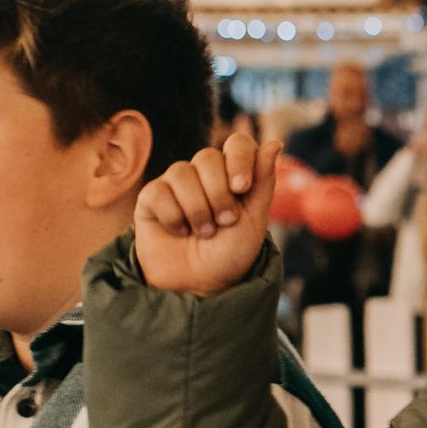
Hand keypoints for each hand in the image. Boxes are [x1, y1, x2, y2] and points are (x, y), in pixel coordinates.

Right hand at [136, 126, 278, 296]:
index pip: (237, 143)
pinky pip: (159, 192)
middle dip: (219, 194)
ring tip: (203, 232)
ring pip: (182, 173)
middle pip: (208, 157)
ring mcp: (175, 183)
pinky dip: (174, 218)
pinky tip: (179, 231)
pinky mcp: (151, 198)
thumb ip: (263, 181)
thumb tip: (275, 143)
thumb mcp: (254, 220)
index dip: (239, 159)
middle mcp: (203, 173)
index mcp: (232, 173)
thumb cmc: (230, 253)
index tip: (241, 187)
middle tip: (224, 221)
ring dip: (197, 209)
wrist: (200, 284)